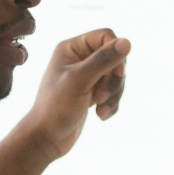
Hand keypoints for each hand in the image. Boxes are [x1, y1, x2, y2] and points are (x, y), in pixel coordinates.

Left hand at [0, 29, 129, 174]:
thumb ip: (103, 60)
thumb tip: (127, 42)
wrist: (46, 139)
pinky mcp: (92, 92)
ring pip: (116, 76)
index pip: (106, 36)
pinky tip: (101, 115)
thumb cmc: (56, 107)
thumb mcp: (80, 80)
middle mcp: (79, 58)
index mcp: (71, 48)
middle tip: (102, 96)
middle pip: (115, 58)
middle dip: (114, 79)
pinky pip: (113, 92)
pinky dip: (111, 104)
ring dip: (114, 94)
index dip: (116, 53)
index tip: (118, 74)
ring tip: (101, 110)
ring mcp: (86, 76)